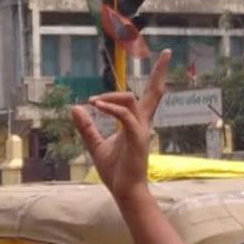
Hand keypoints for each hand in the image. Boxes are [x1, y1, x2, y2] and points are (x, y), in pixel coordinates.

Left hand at [70, 49, 171, 202]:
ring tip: (93, 102)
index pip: (148, 96)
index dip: (155, 78)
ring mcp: (141, 129)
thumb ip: (86, 127)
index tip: (162, 59)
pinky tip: (96, 107)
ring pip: (131, 99)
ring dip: (110, 95)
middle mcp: (142, 122)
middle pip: (155, 92)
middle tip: (168, 53)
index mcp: (135, 122)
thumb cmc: (115, 171)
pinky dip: (110, 108)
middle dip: (160, 72)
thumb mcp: (95, 145)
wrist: (124, 191)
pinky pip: (125, 116)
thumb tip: (75, 107)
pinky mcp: (136, 138)